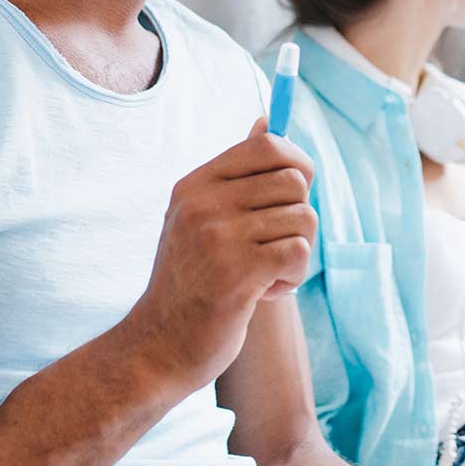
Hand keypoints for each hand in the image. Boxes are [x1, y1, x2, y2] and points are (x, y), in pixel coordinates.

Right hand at [126, 118, 317, 392]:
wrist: (160, 345)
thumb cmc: (192, 280)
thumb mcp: (201, 218)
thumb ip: (236, 174)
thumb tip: (267, 120)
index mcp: (196, 184)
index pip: (268, 145)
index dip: (297, 163)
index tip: (295, 192)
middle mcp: (204, 203)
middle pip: (295, 181)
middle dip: (298, 215)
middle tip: (274, 246)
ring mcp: (219, 237)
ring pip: (304, 218)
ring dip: (298, 253)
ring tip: (268, 274)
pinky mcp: (238, 273)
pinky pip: (300, 252)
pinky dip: (294, 277)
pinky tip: (267, 292)